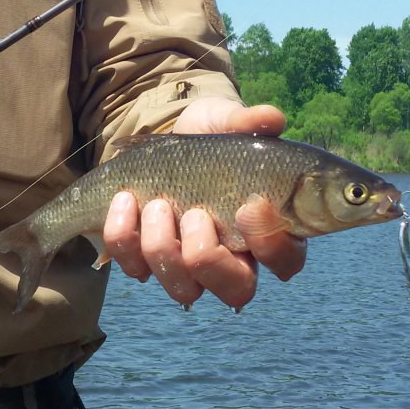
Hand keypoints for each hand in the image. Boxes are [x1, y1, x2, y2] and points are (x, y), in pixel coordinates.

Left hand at [100, 99, 306, 309]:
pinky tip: (124, 199)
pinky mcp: (148, 261)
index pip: (285, 259)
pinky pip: (136, 268)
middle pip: (236, 290)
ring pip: (184, 289)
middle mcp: (233, 257)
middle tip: (197, 215)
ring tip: (157, 203)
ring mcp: (190, 266)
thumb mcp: (226, 121)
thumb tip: (271, 118)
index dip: (271, 244)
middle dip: (210, 258)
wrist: (161, 141)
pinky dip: (124, 236)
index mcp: (266, 228)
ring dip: (164, 246)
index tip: (250, 205)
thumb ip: (249, 121)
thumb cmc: (209, 137)